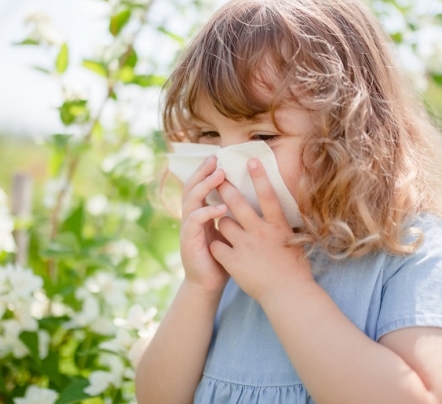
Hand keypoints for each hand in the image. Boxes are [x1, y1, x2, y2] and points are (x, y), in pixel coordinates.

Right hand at [180, 156, 229, 293]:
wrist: (209, 283)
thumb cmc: (223, 257)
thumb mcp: (229, 231)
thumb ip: (234, 215)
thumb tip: (253, 196)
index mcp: (200, 213)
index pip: (200, 186)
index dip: (206, 171)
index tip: (219, 157)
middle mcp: (191, 217)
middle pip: (192, 187)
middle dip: (203, 172)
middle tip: (215, 159)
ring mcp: (187, 228)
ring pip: (191, 200)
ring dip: (205, 186)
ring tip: (219, 176)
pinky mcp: (188, 241)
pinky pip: (195, 221)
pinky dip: (207, 212)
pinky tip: (220, 208)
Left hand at [210, 159, 313, 302]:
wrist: (288, 295)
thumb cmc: (295, 270)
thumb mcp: (295, 242)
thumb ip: (284, 227)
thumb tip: (280, 213)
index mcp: (278, 226)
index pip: (268, 196)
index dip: (259, 177)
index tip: (250, 161)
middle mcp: (260, 232)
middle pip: (238, 204)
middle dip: (225, 188)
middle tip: (217, 178)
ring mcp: (245, 246)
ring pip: (223, 223)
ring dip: (222, 222)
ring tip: (224, 225)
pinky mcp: (234, 261)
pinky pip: (217, 246)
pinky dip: (216, 246)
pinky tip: (218, 248)